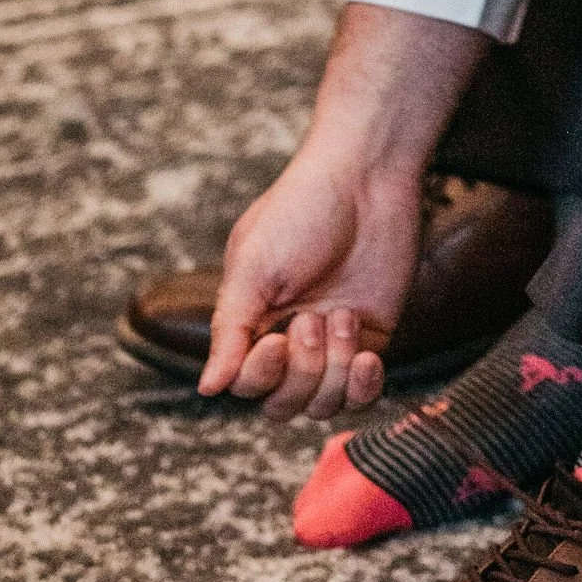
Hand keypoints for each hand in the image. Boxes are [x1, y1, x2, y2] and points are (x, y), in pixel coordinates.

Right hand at [200, 139, 421, 419]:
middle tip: (313, 318)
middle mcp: (290, 340)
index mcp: (252, 323)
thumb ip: (230, 330)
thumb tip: (207, 388)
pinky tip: (367, 356)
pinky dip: (364, 385)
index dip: (262, 374)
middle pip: (284, 403)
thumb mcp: (252, 267)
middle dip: (301, 371)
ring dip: (333, 370)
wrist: (366, 178)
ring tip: (342, 316)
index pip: (246, 383)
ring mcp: (332, 344)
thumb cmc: (300, 212)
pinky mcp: (373, 338)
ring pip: (323, 404)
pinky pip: (364, 392)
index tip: (279, 339)